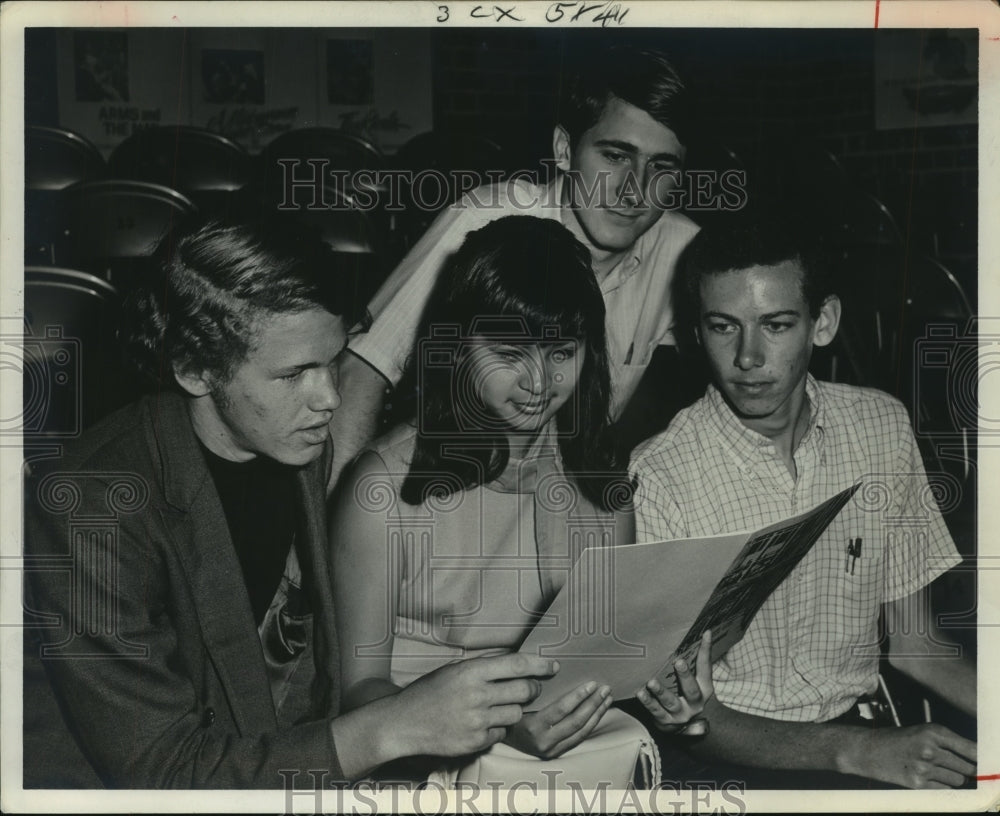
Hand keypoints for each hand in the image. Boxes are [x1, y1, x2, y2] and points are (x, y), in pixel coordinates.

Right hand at [392, 653, 555, 757]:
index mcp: (472, 672)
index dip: (540, 664)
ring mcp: (477, 721)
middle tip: (530, 689)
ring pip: (516, 714)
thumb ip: (483, 667)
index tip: (553, 666)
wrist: (404, 723)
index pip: (517, 665)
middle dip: (532, 690)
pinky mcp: (475, 742)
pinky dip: (497, 729)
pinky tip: (482, 724)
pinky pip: (501, 734)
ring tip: (499, 707)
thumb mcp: (454, 669)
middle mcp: (477, 695)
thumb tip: (517, 663)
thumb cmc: (430, 691)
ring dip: (513, 710)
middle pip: (525, 691)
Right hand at [504, 681, 612, 758]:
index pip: (561, 710)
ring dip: (597, 713)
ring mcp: (550, 750)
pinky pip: (578, 738)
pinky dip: (591, 723)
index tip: (592, 683)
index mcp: (532, 726)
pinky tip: (599, 711)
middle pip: (576, 721)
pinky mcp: (555, 753)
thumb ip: (528, 685)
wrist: (495, 736)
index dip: (579, 696)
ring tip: (607, 697)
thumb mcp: (513, 697)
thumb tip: (551, 664)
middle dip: (593, 704)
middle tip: (605, 688)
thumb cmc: (504, 709)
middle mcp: (543, 742)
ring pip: (581, 732)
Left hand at [637, 629, 713, 734]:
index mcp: (704, 689)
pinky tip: (640, 693)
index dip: (706, 650)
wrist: (684, 725)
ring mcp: (680, 713)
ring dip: (661, 692)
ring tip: (652, 683)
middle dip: (685, 676)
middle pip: (691, 690)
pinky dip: (648, 702)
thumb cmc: (687, 694)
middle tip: (678, 662)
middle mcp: (694, 703)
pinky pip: (655, 711)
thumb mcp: (696, 680)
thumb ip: (696, 661)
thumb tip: (701, 632)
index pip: (706, 667)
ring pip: (671, 702)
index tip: (705, 634)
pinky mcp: (665, 720)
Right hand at [841, 723, 975, 788]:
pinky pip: (945, 791)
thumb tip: (976, 761)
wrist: (867, 750)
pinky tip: (930, 779)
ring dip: (953, 779)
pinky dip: (943, 788)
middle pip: (968, 768)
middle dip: (968, 771)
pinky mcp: (917, 784)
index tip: (991, 766)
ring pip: (958, 781)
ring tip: (936, 771)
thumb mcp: (922, 732)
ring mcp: (924, 767)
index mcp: (933, 731)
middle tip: (960, 769)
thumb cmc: (898, 740)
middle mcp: (930, 749)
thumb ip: (949, 743)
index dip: (984, 760)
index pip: (972, 749)